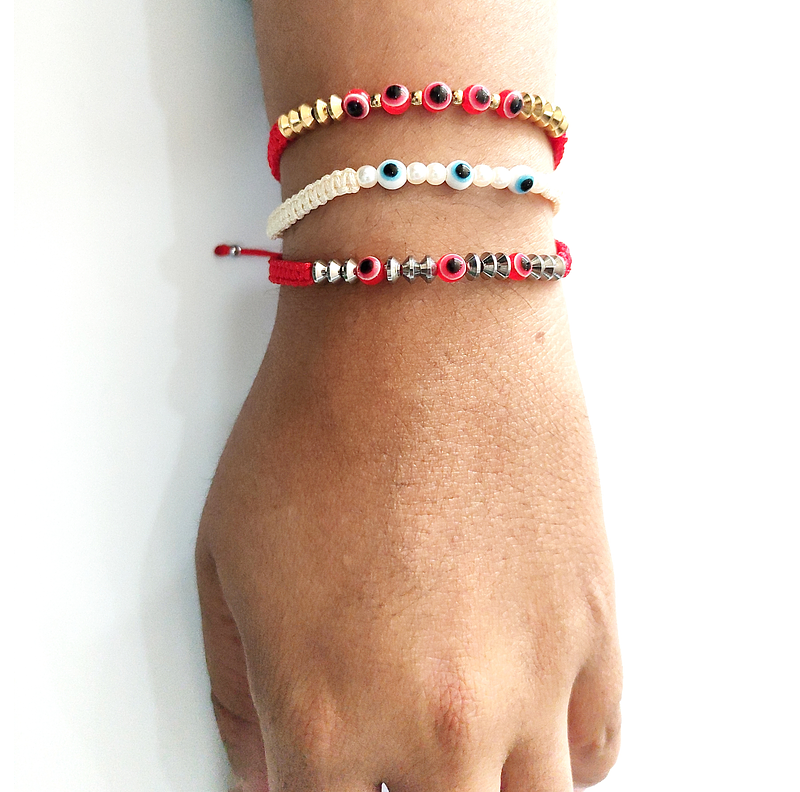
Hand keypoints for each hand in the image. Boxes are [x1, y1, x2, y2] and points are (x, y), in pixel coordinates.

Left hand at [196, 284, 621, 790]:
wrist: (424, 319)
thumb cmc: (323, 415)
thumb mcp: (227, 561)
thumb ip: (241, 695)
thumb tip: (269, 767)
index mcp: (330, 717)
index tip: (320, 781)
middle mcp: (441, 724)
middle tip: (385, 758)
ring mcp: (532, 683)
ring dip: (482, 790)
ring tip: (455, 748)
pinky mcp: (593, 628)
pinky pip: (593, 753)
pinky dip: (556, 761)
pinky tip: (522, 729)